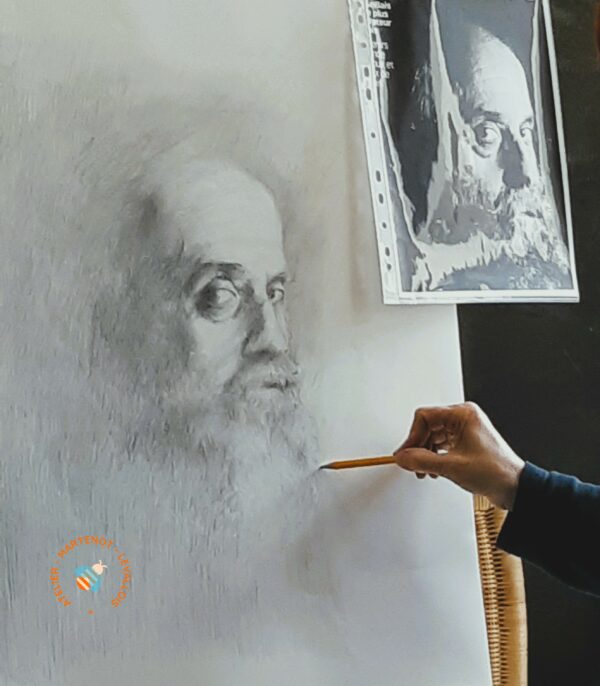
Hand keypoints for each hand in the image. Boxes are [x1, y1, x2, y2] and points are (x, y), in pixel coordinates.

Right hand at [394, 403, 524, 510]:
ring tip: (424, 470)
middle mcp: (464, 417)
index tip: (406, 452)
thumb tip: (403, 457)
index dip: (413, 436)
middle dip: (418, 446)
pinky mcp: (465, 441)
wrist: (515, 488)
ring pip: (433, 436)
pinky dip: (434, 456)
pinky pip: (441, 443)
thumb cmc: (496, 471)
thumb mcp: (452, 466)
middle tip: (411, 462)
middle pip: (428, 426)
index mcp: (463, 414)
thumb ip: (422, 460)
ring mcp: (464, 429)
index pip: (425, 416)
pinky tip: (434, 469)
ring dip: (425, 453)